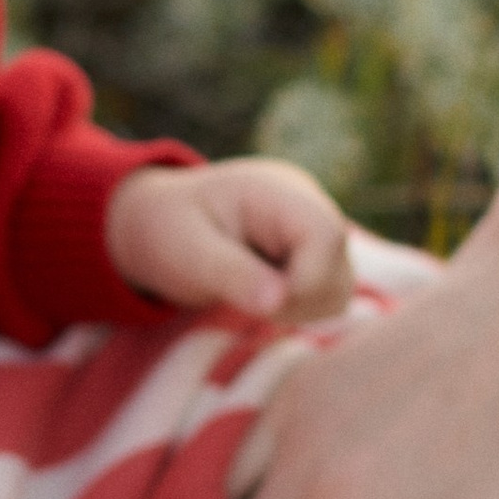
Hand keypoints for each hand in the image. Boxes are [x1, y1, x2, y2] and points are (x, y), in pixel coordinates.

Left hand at [105, 157, 354, 324]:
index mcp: (279, 190)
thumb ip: (232, 274)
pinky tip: (260, 295)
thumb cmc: (167, 230)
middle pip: (340, 267)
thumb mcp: (187, 251)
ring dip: (299, 308)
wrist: (159, 222)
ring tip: (249, 295)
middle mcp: (308, 206)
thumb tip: (276, 303)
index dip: (305, 282)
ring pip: (338, 289)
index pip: (326, 236)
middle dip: (298, 300)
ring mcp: (313, 232)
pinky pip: (326, 296)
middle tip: (245, 300)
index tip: (262, 304)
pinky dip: (297, 308)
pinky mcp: (313, 257)